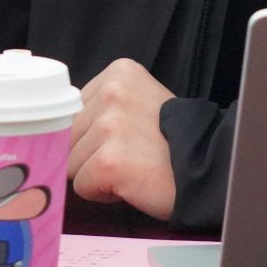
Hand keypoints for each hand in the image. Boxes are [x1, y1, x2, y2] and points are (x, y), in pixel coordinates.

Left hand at [68, 58, 176, 219]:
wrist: (208, 169)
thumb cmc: (172, 143)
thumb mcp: (139, 103)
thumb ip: (103, 106)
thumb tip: (58, 128)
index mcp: (119, 73)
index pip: (74, 111)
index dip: (94, 133)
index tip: (125, 137)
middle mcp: (113, 92)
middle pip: (68, 135)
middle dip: (92, 153)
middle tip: (132, 154)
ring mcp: (110, 125)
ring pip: (71, 162)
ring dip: (97, 173)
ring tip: (134, 166)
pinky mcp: (108, 159)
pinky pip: (82, 186)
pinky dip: (104, 193)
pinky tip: (133, 181)